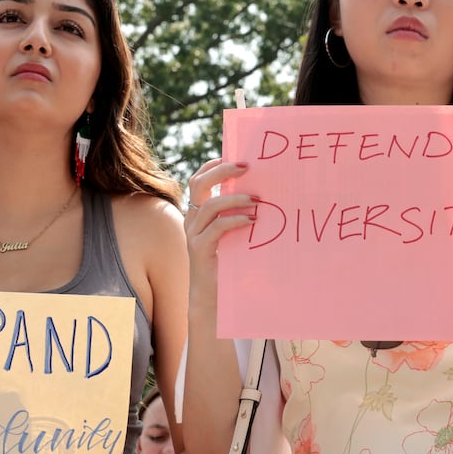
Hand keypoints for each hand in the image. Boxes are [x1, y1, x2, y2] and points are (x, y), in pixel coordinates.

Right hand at [184, 159, 255, 305]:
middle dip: (222, 172)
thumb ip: (237, 214)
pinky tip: (252, 221)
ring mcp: (193, 233)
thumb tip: (261, 193)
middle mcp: (191, 219)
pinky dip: (235, 220)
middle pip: (199, 184)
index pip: (199, 180)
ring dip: (235, 199)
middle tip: (246, 167)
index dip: (214, 166)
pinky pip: (217, 227)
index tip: (235, 158)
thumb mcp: (231, 233)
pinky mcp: (200, 248)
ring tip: (257, 200)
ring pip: (210, 205)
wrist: (212, 295)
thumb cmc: (227, 262)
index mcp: (196, 212)